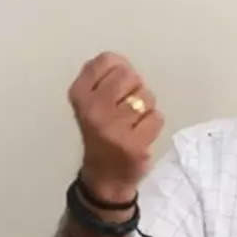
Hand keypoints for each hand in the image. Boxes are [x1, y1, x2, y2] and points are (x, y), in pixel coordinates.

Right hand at [68, 52, 162, 202]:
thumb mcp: (90, 102)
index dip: (120, 69)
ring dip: (146, 108)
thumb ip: (102, 78)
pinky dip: (153, 124)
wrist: (105, 176)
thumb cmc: (101, 133)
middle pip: (130, 76)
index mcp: (79, 94)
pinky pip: (156, 117)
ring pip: (146, 97)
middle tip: (128, 106)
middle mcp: (92, 109)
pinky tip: (140, 134)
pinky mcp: (133, 144)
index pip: (108, 60)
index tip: (117, 86)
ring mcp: (113, 128)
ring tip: (133, 122)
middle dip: (135, 88)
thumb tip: (119, 60)